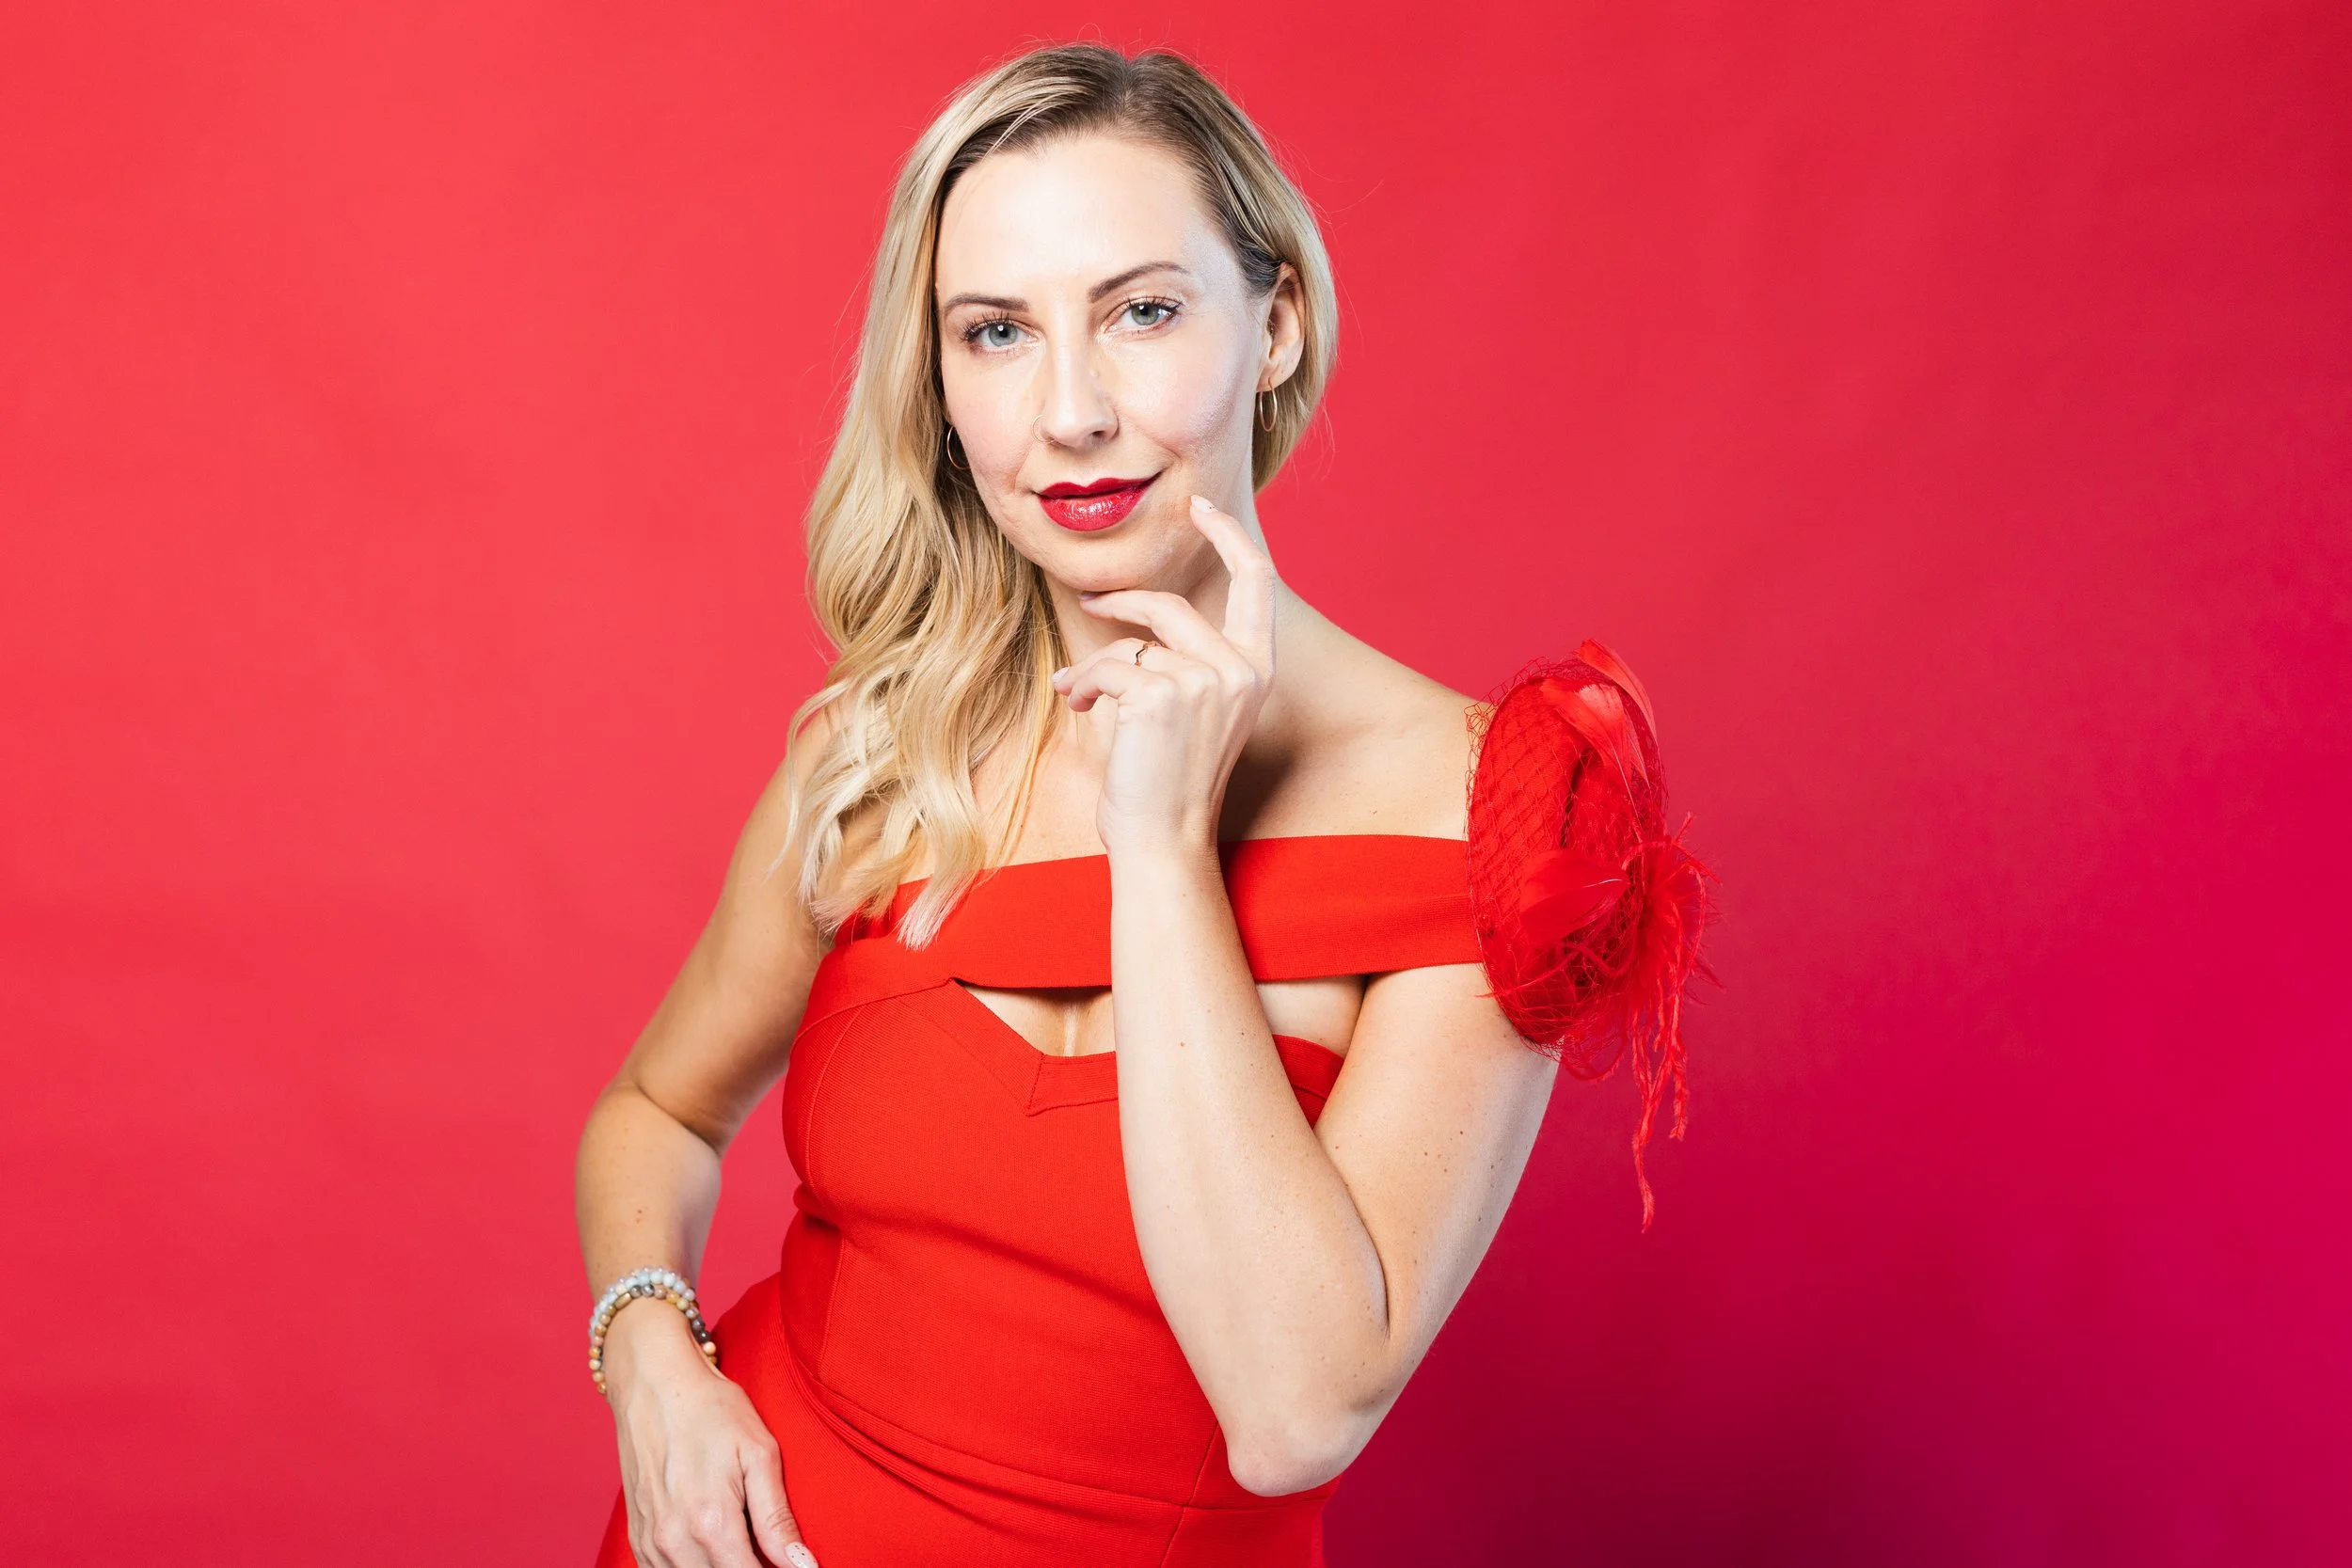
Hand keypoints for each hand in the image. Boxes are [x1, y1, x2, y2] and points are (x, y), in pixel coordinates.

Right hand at [604, 1305, 816, 1567]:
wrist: (654, 1384)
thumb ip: (777, 1518)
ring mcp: (651, 1542)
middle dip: (749, 1567)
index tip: (789, 1564)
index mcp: (712, 1522)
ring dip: (720, 1567)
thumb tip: (801, 1565)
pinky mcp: (637, 1536)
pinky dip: (691, 1566)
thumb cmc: (711, 1410)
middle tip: (765, 1547)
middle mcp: (675, 1541)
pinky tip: (710, 1546)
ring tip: (742, 1543)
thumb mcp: (758, 1453)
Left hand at [1049, 494, 1275, 858]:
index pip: (1257, 581)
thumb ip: (1188, 662)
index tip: (1200, 506)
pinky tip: (1077, 704)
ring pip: (1130, 642)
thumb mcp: (1196, 713)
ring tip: (1079, 692)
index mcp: (1257, 671)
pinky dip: (1083, 683)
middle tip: (1088, 600)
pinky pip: (1107, 666)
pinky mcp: (1160, 695)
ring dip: (1095, 669)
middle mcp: (1240, 671)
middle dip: (1121, 600)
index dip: (1229, 536)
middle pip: (1172, 604)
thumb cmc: (1170, 783)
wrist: (1164, 842)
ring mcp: (1204, 681)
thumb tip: (1139, 618)